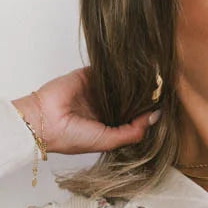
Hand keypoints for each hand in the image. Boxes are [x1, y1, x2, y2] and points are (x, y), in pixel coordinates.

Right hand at [12, 68, 157, 155]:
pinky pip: (108, 68)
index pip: (134, 117)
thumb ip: (132, 132)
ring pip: (121, 82)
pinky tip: (134, 67)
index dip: (147, 112)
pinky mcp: (89, 74)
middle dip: (144, 94)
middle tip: (163, 88)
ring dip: (134, 80)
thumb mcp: (107, 141)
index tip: (164, 105)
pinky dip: (119, 68)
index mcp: (108, 125)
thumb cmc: (72, 137)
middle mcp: (104, 107)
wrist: (44, 121)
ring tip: (153, 75)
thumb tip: (155, 117)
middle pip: (130, 98)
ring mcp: (97, 90)